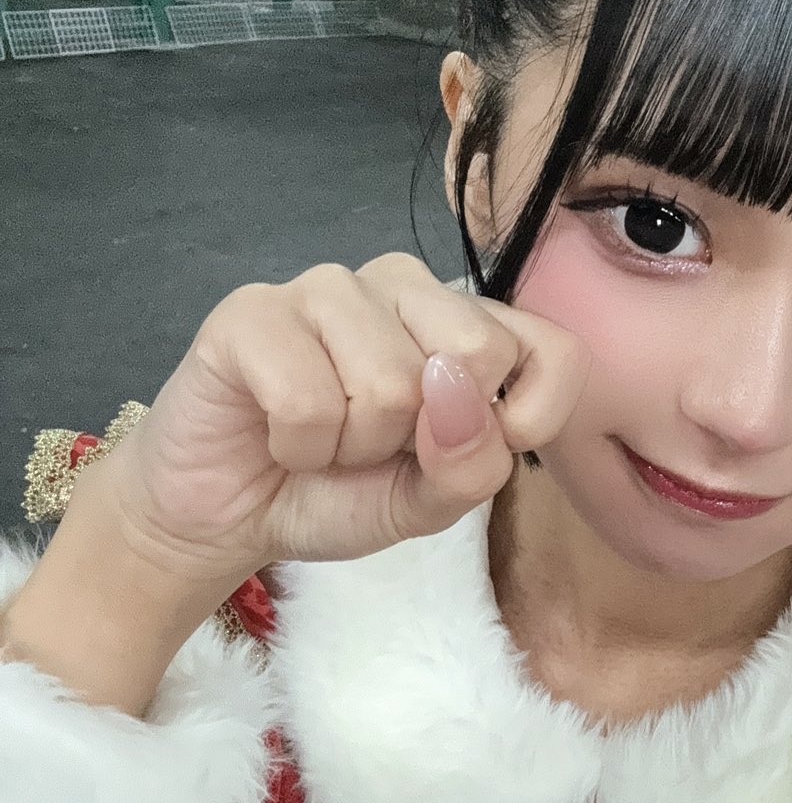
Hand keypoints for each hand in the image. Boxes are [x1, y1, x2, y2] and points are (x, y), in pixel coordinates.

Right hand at [91, 254, 590, 591]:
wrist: (225, 516)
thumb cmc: (337, 493)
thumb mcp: (430, 503)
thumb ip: (473, 463)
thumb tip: (459, 391)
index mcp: (465, 323)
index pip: (554, 351)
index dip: (525, 420)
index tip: (460, 452)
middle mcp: (406, 286)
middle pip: (476, 352)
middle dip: (421, 435)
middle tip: (373, 444)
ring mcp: (329, 287)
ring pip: (389, 381)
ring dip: (350, 446)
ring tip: (321, 439)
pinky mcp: (254, 310)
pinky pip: (308, 398)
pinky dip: (296, 445)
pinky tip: (276, 433)